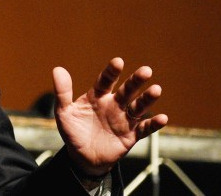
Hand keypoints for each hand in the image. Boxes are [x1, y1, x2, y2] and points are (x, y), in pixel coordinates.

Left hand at [52, 57, 167, 175]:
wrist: (82, 158)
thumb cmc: (73, 132)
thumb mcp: (64, 113)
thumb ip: (62, 92)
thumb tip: (57, 69)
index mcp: (97, 96)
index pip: (105, 81)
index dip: (111, 72)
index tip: (118, 62)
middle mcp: (113, 105)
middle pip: (126, 91)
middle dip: (135, 81)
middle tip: (146, 70)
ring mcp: (123, 119)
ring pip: (138, 107)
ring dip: (147, 99)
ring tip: (156, 89)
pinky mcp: (130, 135)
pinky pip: (144, 129)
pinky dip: (153, 124)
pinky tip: (163, 118)